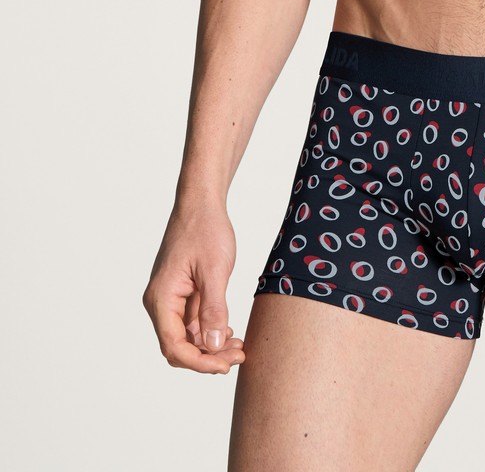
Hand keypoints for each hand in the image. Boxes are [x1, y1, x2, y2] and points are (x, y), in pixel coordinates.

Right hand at [142, 204, 246, 373]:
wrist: (201, 203)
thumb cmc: (206, 229)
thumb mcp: (215, 270)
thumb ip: (214, 309)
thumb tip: (213, 347)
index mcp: (161, 299)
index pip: (174, 346)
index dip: (199, 363)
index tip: (225, 366)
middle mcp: (160, 303)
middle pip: (179, 347)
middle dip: (207, 357)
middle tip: (239, 356)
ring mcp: (170, 299)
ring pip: (186, 337)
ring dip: (210, 346)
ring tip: (239, 346)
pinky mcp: (181, 294)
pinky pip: (191, 323)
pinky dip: (209, 331)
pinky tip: (229, 332)